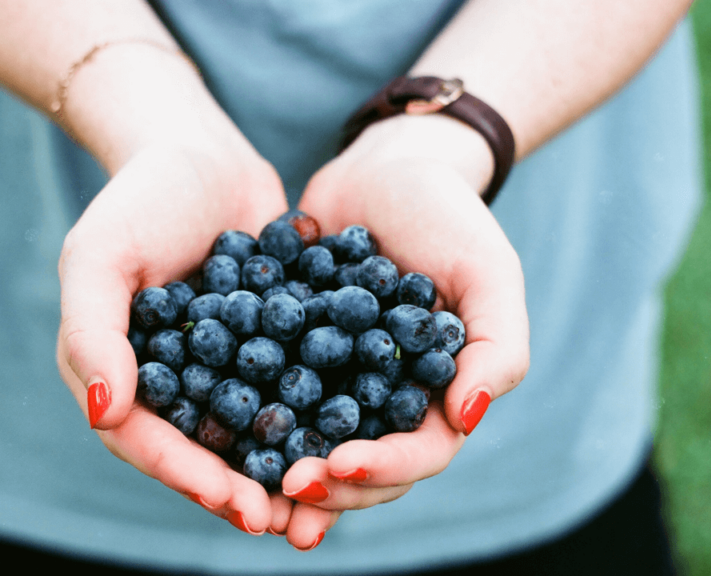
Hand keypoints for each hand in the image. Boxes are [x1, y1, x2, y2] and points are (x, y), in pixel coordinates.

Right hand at [56, 135, 291, 534]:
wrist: (201, 152)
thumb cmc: (139, 198)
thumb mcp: (100, 255)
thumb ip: (91, 333)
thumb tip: (105, 415)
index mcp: (118, 373)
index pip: (147, 440)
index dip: (188, 476)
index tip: (236, 503)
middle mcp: (169, 381)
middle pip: (201, 450)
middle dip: (241, 489)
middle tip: (285, 523)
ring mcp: (221, 367)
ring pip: (249, 431)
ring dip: (282, 469)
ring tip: (323, 503)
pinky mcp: (268, 346)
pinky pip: (290, 389)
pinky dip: (316, 417)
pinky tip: (355, 438)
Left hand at [280, 114, 529, 547]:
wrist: (383, 167)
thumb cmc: (447, 216)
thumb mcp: (487, 271)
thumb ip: (497, 346)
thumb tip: (468, 418)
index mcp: (438, 394)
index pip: (419, 453)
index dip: (383, 468)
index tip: (340, 466)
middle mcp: (386, 400)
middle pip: (361, 465)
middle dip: (328, 485)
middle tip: (288, 487)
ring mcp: (336, 382)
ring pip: (312, 443)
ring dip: (284, 473)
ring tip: (250, 491)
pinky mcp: (290, 356)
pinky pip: (268, 395)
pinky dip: (246, 420)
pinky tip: (213, 432)